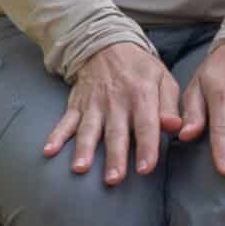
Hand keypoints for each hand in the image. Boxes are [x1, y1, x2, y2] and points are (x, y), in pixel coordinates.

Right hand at [44, 42, 181, 185]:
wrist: (107, 46)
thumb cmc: (140, 70)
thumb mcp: (163, 80)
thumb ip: (169, 106)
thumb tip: (175, 127)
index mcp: (141, 94)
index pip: (145, 124)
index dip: (147, 147)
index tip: (146, 169)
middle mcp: (116, 101)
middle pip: (116, 133)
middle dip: (115, 157)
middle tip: (114, 179)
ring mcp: (94, 104)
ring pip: (89, 130)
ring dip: (84, 149)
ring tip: (80, 168)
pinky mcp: (77, 106)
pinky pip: (65, 122)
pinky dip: (56, 136)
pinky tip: (49, 151)